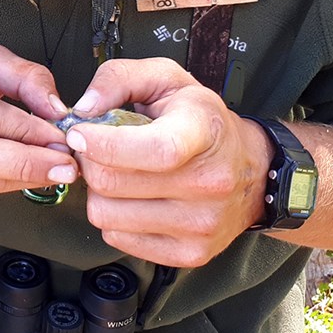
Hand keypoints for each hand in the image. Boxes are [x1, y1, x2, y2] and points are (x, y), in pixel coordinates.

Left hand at [62, 58, 272, 266]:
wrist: (252, 169)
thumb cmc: (202, 122)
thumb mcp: (166, 79)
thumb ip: (119, 79)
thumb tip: (83, 109)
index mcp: (202, 133)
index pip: (153, 149)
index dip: (103, 143)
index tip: (80, 134)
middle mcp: (208, 183)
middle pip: (111, 182)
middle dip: (90, 162)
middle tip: (98, 150)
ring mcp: (200, 224)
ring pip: (105, 214)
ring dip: (99, 192)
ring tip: (120, 175)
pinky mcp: (189, 254)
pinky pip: (117, 238)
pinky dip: (114, 217)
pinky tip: (132, 199)